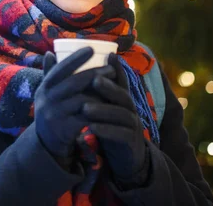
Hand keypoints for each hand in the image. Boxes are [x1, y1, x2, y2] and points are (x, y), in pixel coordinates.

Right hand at [35, 48, 115, 158]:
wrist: (46, 143)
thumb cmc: (52, 110)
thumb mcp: (47, 93)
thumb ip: (49, 74)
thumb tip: (51, 52)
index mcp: (44, 88)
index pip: (59, 69)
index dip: (75, 59)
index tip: (91, 48)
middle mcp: (47, 100)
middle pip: (74, 83)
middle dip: (94, 74)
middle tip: (111, 69)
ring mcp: (55, 116)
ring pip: (82, 100)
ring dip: (100, 93)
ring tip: (114, 87)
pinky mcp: (65, 130)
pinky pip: (86, 118)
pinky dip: (98, 111)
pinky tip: (109, 106)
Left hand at [82, 53, 147, 181]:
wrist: (125, 157)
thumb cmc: (110, 126)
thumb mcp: (104, 107)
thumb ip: (95, 91)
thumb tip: (79, 69)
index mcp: (122, 99)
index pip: (121, 81)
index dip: (117, 69)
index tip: (109, 56)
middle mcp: (130, 109)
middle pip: (122, 95)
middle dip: (109, 87)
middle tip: (94, 80)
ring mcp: (133, 125)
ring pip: (121, 115)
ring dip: (103, 110)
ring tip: (85, 108)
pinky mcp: (131, 142)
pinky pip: (120, 135)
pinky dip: (106, 131)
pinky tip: (92, 129)